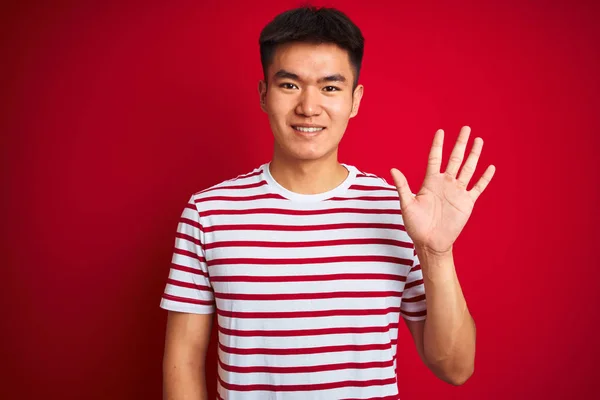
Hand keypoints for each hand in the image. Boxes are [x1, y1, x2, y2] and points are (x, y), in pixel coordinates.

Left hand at [390, 126, 495, 254]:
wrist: (429, 242)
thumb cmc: (415, 225)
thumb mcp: (406, 204)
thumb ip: (403, 186)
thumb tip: (393, 169)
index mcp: (430, 182)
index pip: (435, 158)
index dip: (438, 145)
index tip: (441, 131)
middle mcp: (445, 183)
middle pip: (455, 158)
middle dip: (460, 143)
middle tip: (466, 128)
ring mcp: (457, 192)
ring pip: (468, 168)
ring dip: (474, 155)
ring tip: (479, 140)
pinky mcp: (467, 202)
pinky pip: (477, 187)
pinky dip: (484, 178)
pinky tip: (490, 167)